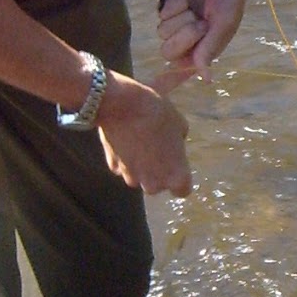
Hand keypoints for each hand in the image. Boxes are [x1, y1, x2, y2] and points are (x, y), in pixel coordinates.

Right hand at [97, 72, 191, 196]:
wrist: (123, 105)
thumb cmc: (158, 114)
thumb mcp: (180, 124)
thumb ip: (179, 142)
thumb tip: (173, 144)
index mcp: (175, 176)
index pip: (182, 191)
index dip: (179, 179)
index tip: (176, 168)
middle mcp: (154, 183)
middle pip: (157, 185)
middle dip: (157, 172)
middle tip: (156, 149)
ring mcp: (131, 177)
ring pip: (139, 177)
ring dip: (140, 165)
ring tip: (139, 140)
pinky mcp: (114, 168)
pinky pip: (122, 167)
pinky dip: (124, 157)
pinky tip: (125, 138)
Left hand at [158, 0, 252, 75]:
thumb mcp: (225, 21)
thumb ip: (211, 49)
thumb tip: (206, 79)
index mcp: (208, 47)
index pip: (186, 70)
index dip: (170, 80)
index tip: (155, 87)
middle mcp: (192, 38)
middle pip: (170, 54)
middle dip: (184, 37)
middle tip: (200, 22)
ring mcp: (178, 22)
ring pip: (163, 35)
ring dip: (180, 20)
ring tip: (195, 7)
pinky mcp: (168, 6)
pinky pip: (161, 16)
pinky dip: (173, 6)